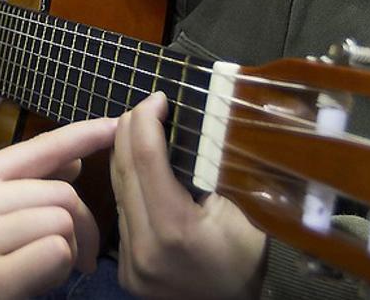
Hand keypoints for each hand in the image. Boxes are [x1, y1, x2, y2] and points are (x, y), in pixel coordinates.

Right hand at [0, 117, 119, 299]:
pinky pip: (55, 254)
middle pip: (63, 193)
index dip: (82, 134)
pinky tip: (38, 282)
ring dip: (70, 252)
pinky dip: (59, 271)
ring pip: (62, 223)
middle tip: (79, 256)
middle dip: (83, 227)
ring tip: (48, 269)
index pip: (40, 147)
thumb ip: (27, 186)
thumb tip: (74, 159)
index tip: (115, 123)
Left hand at [111, 93, 265, 299]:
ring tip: (143, 131)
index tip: (157, 99)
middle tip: (146, 107)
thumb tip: (213, 118)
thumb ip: (223, 168)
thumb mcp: (248, 210)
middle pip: (125, 172)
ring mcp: (130, 263)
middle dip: (131, 131)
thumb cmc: (249, 260)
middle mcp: (144, 248)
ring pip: (119, 193)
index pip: (147, 159)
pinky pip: (122, 216)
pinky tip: (142, 172)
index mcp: (176, 230)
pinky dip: (130, 189)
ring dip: (127, 158)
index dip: (147, 121)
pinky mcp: (125, 271)